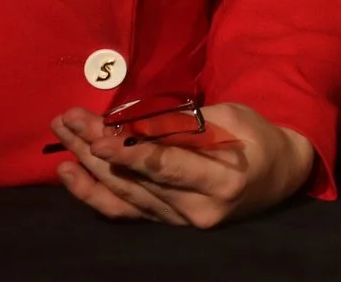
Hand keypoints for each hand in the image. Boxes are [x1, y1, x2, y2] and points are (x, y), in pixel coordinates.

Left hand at [47, 101, 315, 227]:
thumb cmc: (256, 137)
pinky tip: (69, 174)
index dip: (129, 154)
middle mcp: (198, 210)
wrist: (278, 177)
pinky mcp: (168, 222)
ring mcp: (180, 222)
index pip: (166, 167)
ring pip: (124, 196)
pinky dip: (93, 194)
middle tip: (67, 120)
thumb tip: (133, 121)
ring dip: (88, 166)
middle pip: (137, 181)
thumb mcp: (229, 117)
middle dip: (96, 149)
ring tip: (62, 135)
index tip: (97, 138)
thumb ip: (183, 124)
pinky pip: (125, 211)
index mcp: (222, 180)